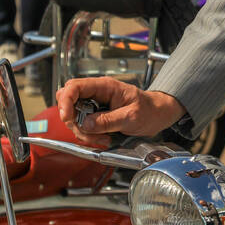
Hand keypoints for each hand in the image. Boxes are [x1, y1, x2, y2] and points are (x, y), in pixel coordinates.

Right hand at [56, 76, 184, 145]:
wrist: (158, 115)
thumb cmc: (149, 110)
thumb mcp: (131, 116)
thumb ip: (108, 120)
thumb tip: (86, 124)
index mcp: (105, 86)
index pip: (75, 87)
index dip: (65, 101)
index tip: (67, 117)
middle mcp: (97, 93)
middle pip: (68, 100)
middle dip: (72, 119)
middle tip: (86, 132)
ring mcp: (95, 104)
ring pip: (74, 116)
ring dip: (83, 131)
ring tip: (102, 138)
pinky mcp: (96, 115)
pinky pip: (83, 124)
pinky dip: (88, 134)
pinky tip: (103, 138)